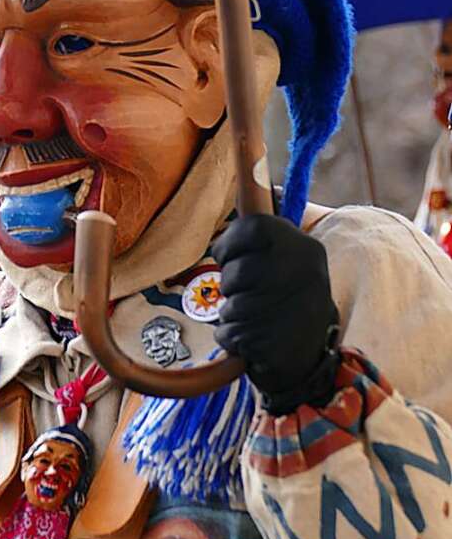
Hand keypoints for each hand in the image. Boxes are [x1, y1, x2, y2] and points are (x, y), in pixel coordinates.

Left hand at [212, 214, 339, 414]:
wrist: (310, 359)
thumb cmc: (287, 299)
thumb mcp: (291, 258)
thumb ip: (271, 228)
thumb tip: (260, 179)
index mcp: (306, 248)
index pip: (253, 226)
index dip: (230, 242)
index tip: (228, 256)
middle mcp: (304, 274)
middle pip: (234, 270)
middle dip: (231, 285)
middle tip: (250, 294)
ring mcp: (291, 310)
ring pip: (230, 303)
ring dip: (232, 313)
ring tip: (255, 317)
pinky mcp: (274, 342)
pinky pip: (228, 332)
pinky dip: (231, 337)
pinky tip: (253, 338)